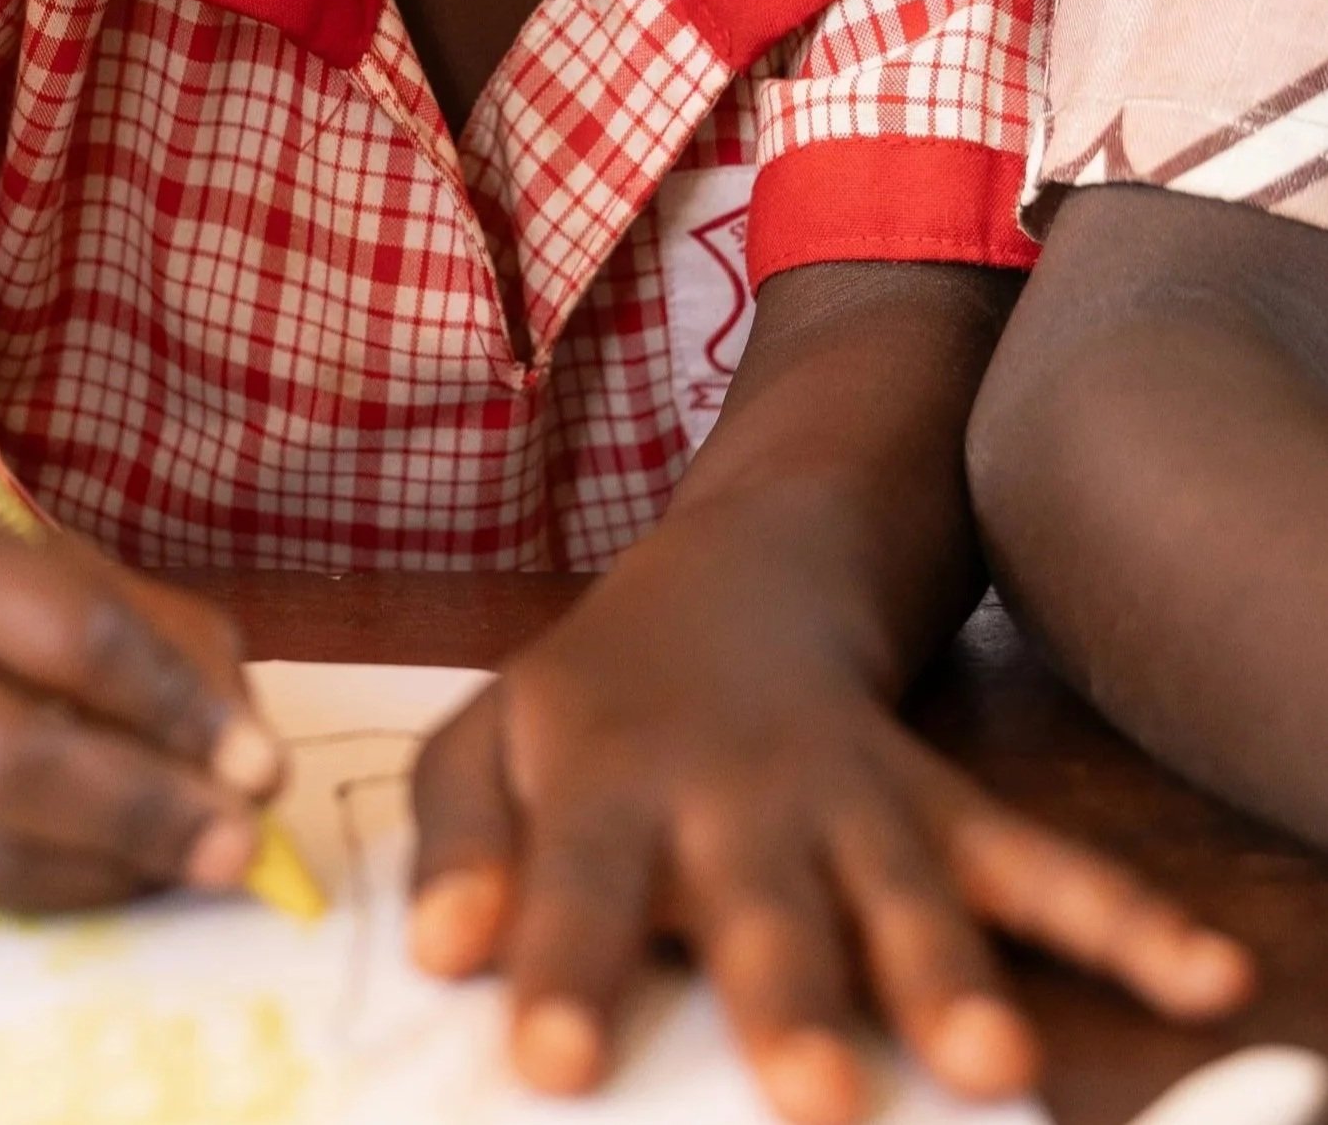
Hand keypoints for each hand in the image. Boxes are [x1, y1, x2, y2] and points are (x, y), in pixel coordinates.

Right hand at [0, 467, 281, 909]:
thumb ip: (122, 614)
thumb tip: (240, 740)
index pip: (59, 627)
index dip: (175, 704)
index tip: (259, 762)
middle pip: (10, 764)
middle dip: (147, 816)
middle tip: (241, 847)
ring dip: (102, 871)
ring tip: (179, 861)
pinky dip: (29, 885)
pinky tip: (84, 866)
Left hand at [406, 590, 1254, 1124]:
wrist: (737, 573)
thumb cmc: (594, 698)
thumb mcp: (487, 739)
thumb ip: (451, 841)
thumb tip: (440, 951)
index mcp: (604, 787)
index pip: (570, 886)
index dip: (557, 967)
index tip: (550, 1060)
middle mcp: (734, 799)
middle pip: (762, 906)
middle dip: (789, 1000)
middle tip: (814, 1099)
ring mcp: (852, 803)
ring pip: (908, 890)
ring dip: (952, 974)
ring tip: (993, 1065)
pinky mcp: (943, 805)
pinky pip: (1041, 862)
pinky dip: (1128, 920)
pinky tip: (1205, 976)